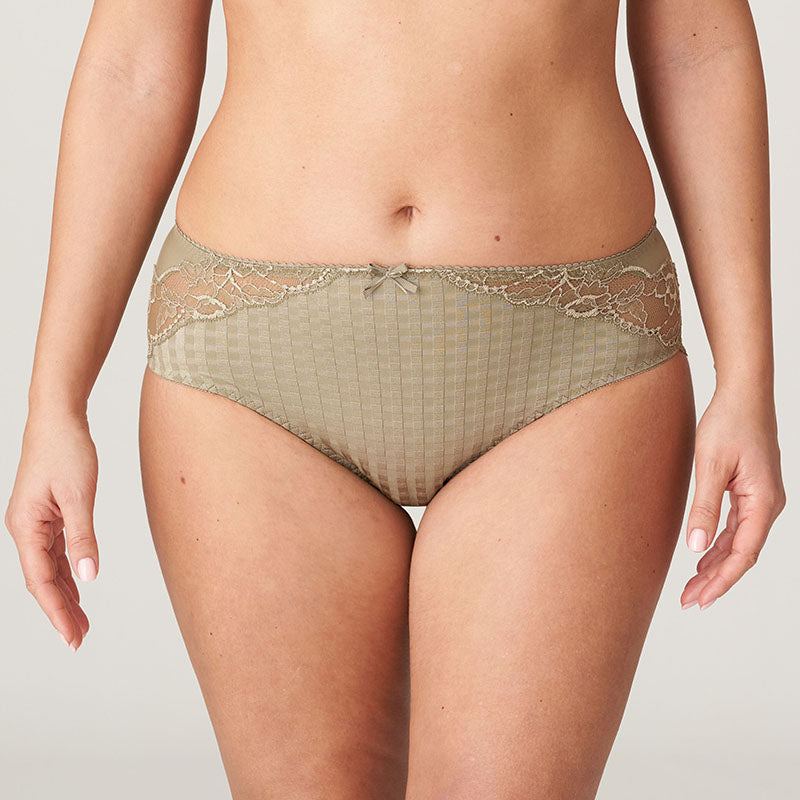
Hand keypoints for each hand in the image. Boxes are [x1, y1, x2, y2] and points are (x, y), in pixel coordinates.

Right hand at [4, 409, 98, 649]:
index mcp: (26, 528)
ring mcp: (35, 522)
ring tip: (81, 622)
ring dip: (65, 595)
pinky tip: (79, 586)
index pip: (41, 581)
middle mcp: (25, 529)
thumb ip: (83, 536)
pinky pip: (56, 553)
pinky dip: (67, 572)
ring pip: (49, 568)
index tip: (73, 637)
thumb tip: (88, 575)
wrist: (58, 420)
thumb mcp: (79, 496)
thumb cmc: (66, 451)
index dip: (57, 612)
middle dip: (60, 611)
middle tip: (79, 640)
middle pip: (43, 580)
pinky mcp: (47, 515)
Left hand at [681, 388, 785, 609]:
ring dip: (716, 564)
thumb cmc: (729, 422)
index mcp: (763, 502)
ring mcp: (760, 498)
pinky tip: (703, 555)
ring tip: (692, 586)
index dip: (721, 581)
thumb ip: (704, 508)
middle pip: (742, 553)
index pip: (743, 554)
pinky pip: (736, 526)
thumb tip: (695, 547)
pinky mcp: (750, 490)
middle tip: (688, 600)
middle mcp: (767, 505)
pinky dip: (720, 544)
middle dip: (716, 579)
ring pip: (739, 542)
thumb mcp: (710, 465)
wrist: (743, 393)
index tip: (699, 599)